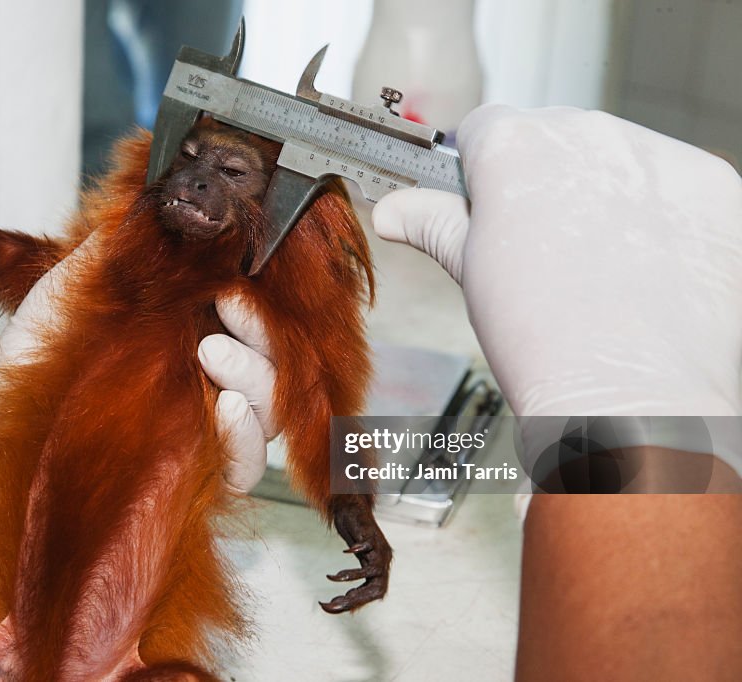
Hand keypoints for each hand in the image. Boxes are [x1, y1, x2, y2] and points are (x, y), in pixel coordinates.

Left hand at [0, 241, 278, 496]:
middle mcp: (211, 375)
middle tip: (224, 304)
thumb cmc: (43, 346)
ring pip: (269, 408)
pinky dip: (246, 438)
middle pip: (275, 361)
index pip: (256, 315)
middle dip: (261, 332)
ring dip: (255, 377)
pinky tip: (223, 409)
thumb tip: (165, 199)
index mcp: (195, 327)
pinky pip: (248, 464)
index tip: (238, 270)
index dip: (260, 294)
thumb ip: (127, 245)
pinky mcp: (197, 467)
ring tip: (210, 353)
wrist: (6, 407)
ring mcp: (207, 423)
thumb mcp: (82, 278)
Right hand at [373, 104, 741, 417]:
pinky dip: (665, 217)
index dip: (482, 174)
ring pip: (620, 157)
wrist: (630, 396)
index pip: (486, 128)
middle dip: (547, 180)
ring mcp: (660, 157)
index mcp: (515, 145)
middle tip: (546, 250)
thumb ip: (434, 224)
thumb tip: (392, 212)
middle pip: (556, 136)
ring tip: (602, 265)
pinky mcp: (715, 186)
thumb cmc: (544, 339)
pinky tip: (650, 268)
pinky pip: (678, 185)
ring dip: (607, 193)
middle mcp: (588, 133)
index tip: (492, 211)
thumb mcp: (471, 272)